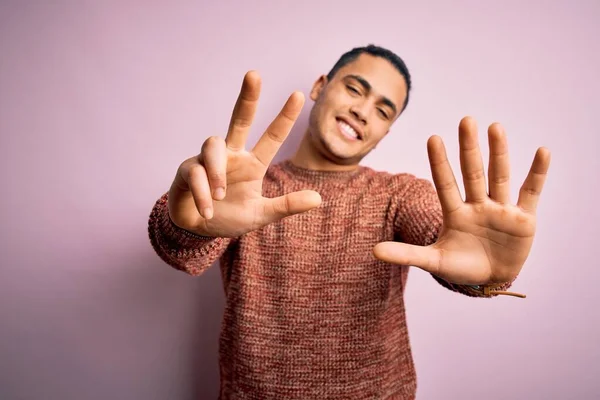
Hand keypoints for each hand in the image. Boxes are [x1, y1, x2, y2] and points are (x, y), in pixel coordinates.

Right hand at [168, 71, 321, 237]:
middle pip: (239, 119)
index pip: (272, 137)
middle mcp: (231, 155)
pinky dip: (202, 193)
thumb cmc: (229, 217)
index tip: (299, 94)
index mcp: (252, 163)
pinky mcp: (187, 169)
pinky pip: (195, 173)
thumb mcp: (261, 215)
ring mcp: (207, 160)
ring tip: (219, 196)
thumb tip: (319, 198)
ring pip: (212, 145)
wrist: (197, 231)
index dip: (284, 117)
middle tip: (255, 74)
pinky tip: (207, 211)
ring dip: (217, 172)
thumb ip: (286, 206)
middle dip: (247, 97)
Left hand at [373, 117, 550, 284]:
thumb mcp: (434, 261)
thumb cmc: (460, 267)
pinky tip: (543, 151)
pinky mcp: (524, 219)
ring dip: (499, 152)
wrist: (490, 280)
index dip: (440, 163)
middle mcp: (478, 205)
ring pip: (499, 176)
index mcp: (455, 214)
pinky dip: (537, 173)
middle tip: (466, 120)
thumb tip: (373, 251)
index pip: (445, 184)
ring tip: (495, 127)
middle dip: (469, 148)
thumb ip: (406, 254)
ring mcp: (501, 210)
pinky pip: (531, 192)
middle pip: (473, 172)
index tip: (433, 138)